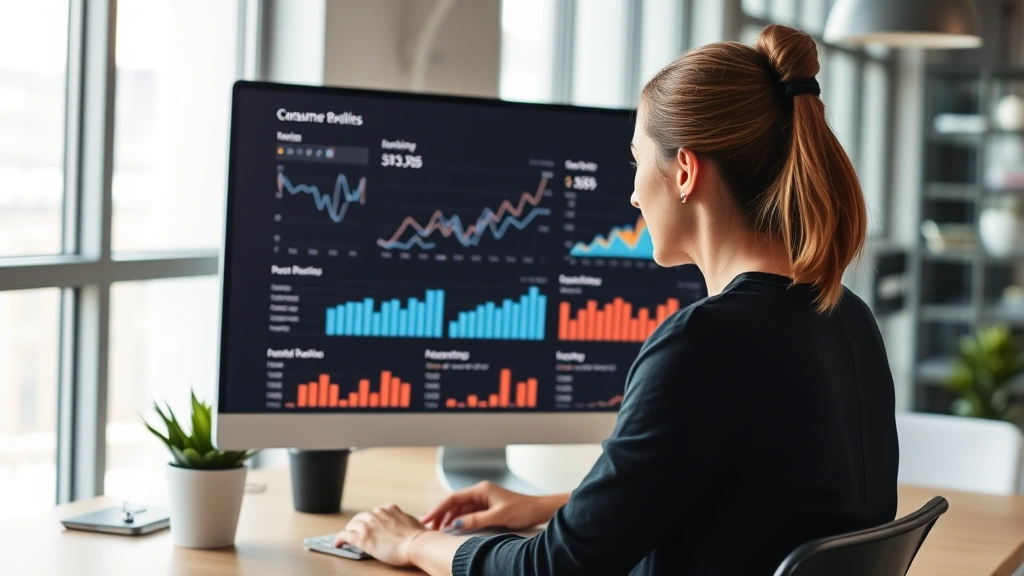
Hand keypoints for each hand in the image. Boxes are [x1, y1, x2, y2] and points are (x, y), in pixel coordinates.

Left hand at [333, 504, 426, 565]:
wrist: (416, 544)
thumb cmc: (419, 537)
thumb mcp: (414, 522)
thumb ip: (407, 521)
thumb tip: (412, 526)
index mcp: (390, 508)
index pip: (376, 512)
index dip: (373, 520)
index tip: (372, 525)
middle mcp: (377, 513)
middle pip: (361, 517)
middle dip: (359, 524)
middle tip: (358, 532)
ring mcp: (368, 524)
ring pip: (352, 525)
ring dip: (350, 531)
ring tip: (348, 538)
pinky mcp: (361, 537)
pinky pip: (344, 536)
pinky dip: (339, 539)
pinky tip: (338, 544)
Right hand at [420, 481, 567, 532]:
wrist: (539, 510)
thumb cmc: (523, 509)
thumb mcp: (498, 516)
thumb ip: (475, 520)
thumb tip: (455, 524)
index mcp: (481, 490)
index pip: (453, 498)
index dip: (439, 509)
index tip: (428, 519)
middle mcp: (480, 493)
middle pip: (454, 504)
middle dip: (440, 515)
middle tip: (428, 527)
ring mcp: (484, 501)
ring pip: (460, 510)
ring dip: (449, 519)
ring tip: (437, 530)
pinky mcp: (488, 508)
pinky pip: (468, 514)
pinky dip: (459, 521)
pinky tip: (453, 529)